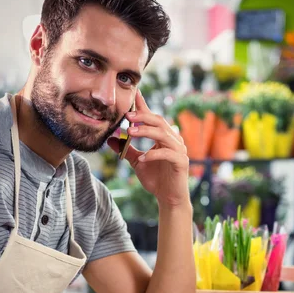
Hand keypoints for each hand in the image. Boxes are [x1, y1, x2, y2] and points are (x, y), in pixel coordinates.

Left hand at [108, 90, 189, 207]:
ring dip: (146, 132)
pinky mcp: (181, 162)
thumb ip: (127, 149)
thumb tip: (111, 138)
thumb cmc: (156, 179)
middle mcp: (174, 140)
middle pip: (159, 122)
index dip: (144, 106)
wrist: (169, 198)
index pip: (153, 118)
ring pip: (163, 134)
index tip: (134, 94)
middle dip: (143, 117)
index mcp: (164, 137)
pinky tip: (142, 158)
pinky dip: (153, 155)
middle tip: (127, 116)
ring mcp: (179, 150)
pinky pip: (167, 154)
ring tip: (130, 133)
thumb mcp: (137, 162)